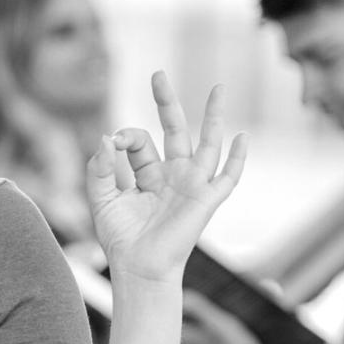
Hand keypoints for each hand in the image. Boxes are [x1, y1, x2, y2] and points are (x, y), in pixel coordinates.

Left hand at [86, 73, 246, 282]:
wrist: (138, 269)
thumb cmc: (120, 239)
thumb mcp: (101, 199)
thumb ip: (99, 168)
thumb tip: (105, 137)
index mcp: (149, 174)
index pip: (139, 140)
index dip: (124, 137)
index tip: (112, 144)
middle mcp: (173, 175)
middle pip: (174, 129)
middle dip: (166, 102)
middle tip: (157, 74)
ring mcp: (192, 186)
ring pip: (207, 143)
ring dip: (212, 116)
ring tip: (218, 87)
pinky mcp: (206, 200)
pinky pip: (228, 177)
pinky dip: (238, 158)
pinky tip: (243, 137)